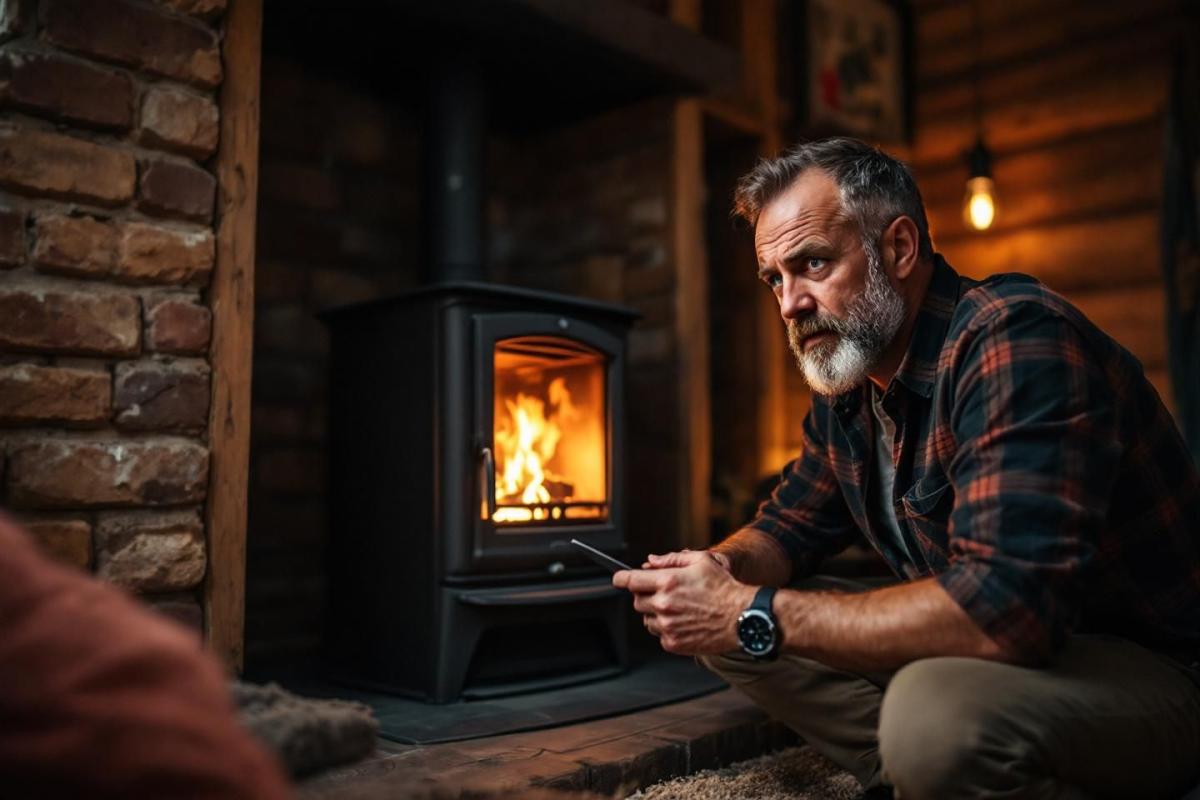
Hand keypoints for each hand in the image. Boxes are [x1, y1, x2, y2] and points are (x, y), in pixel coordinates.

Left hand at [612, 552, 753, 655]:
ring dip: (655, 613)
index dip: (621, 578)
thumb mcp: (701, 561)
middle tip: (664, 593)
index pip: (630, 580)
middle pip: (637, 601)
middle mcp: (663, 605)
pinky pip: (659, 634)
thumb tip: (650, 561)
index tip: (618, 578)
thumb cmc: (724, 588)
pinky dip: (666, 629)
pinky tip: (684, 622)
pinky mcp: (673, 643)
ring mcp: (667, 626)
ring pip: (646, 619)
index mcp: (667, 582)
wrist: (741, 617)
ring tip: (678, 608)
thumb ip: (672, 559)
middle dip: (645, 595)